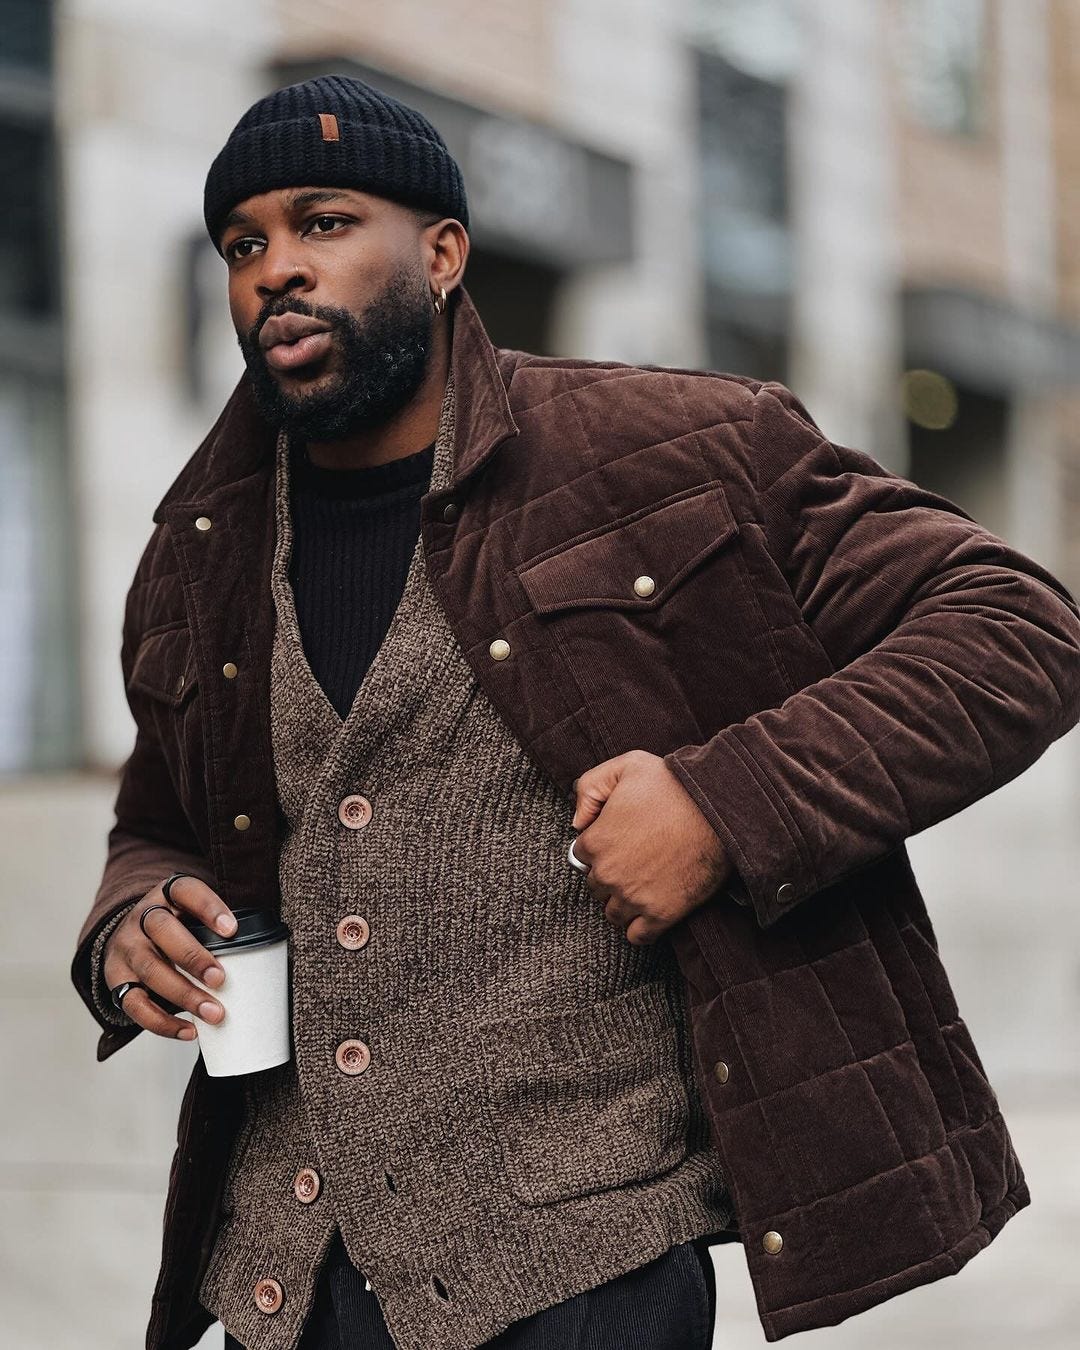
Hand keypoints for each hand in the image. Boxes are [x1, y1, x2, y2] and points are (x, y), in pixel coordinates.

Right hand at [102, 877, 237, 1040]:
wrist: (129, 936)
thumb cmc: (175, 927)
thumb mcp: (191, 913)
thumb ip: (214, 927)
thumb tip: (258, 955)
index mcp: (166, 895)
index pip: (185, 890)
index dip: (208, 908)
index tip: (232, 929)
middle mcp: (142, 918)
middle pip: (162, 930)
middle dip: (193, 956)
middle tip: (220, 979)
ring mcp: (127, 948)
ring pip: (151, 970)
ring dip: (184, 994)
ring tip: (214, 1013)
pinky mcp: (117, 979)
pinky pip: (135, 1004)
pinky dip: (163, 1022)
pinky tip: (190, 1031)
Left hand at [571, 750, 731, 944]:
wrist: (720, 810)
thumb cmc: (674, 785)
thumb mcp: (625, 766)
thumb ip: (590, 786)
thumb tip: (578, 821)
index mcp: (595, 841)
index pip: (581, 856)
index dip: (600, 848)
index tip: (619, 842)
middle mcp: (608, 874)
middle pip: (596, 886)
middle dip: (611, 875)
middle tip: (635, 861)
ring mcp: (633, 897)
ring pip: (613, 913)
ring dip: (623, 903)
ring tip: (644, 885)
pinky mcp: (661, 914)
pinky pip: (637, 936)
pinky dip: (640, 929)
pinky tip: (651, 911)